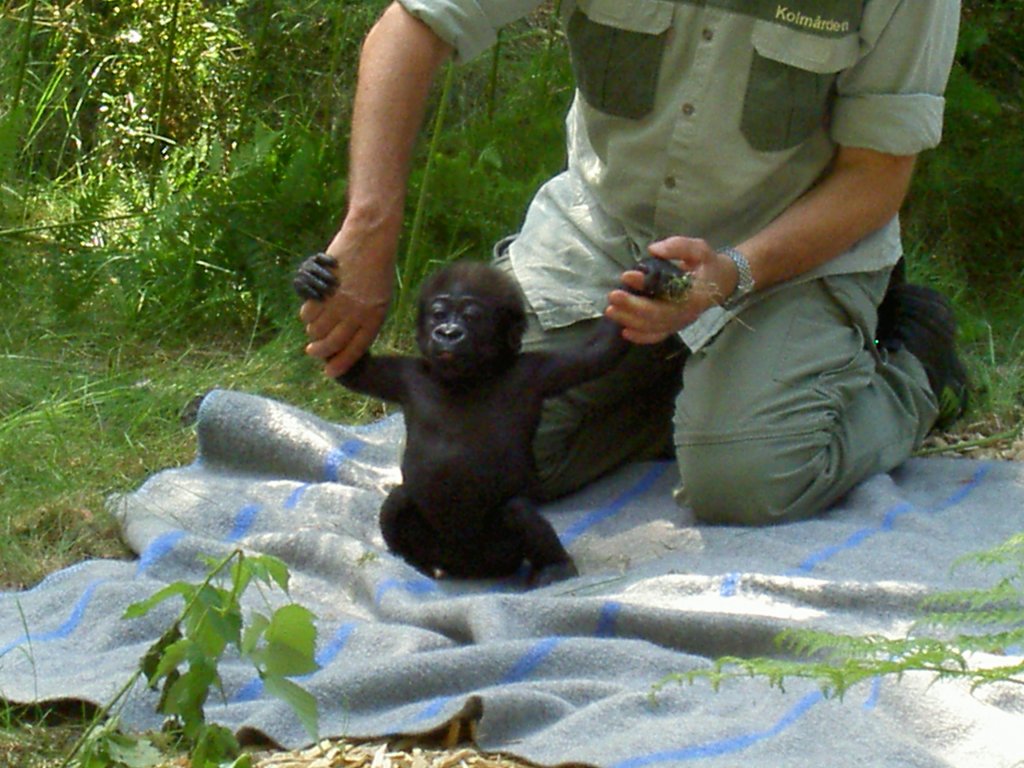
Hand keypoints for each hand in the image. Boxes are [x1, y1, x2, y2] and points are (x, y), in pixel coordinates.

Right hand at [300, 221, 396, 376]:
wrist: (370, 239)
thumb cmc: (377, 268)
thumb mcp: (381, 298)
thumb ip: (367, 319)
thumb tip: (348, 338)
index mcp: (375, 317)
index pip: (356, 348)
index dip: (341, 363)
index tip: (329, 372)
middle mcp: (357, 313)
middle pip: (333, 343)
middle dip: (320, 351)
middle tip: (313, 351)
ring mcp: (339, 302)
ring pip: (318, 329)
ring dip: (313, 332)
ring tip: (313, 329)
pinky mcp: (324, 289)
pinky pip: (309, 311)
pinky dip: (306, 315)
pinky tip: (310, 312)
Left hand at [605, 236, 737, 343]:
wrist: (722, 282)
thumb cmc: (707, 264)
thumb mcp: (699, 249)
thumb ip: (678, 246)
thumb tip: (653, 250)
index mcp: (694, 294)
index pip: (667, 293)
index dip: (645, 286)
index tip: (627, 275)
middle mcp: (687, 312)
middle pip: (656, 315)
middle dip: (632, 307)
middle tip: (612, 296)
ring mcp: (680, 322)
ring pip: (653, 327)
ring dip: (630, 320)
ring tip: (610, 310)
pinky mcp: (674, 326)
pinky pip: (657, 336)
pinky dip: (641, 337)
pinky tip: (625, 331)